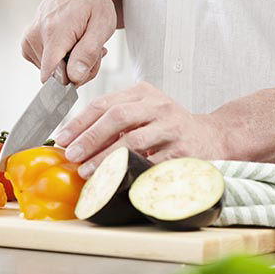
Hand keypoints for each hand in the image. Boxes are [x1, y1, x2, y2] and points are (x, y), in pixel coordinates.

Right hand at [21, 0, 115, 85]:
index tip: (87, 66)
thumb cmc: (93, 2)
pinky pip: (44, 64)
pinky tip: (70, 45)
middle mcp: (35, 36)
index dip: (72, 80)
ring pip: (50, 72)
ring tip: (81, 44)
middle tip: (92, 51)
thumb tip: (73, 78)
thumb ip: (88, 53)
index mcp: (53, 33)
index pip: (51, 77)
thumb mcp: (102, 26)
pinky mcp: (27, 42)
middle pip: (55, 77)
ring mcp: (28, 39)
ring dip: (70, 64)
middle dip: (77, 71)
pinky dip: (60, 59)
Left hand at [55, 82, 224, 177]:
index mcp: (143, 93)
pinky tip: (116, 180)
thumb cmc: (168, 126)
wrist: (213, 136)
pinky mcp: (183, 151)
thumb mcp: (143, 112)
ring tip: (87, 171)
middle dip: (89, 138)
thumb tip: (73, 140)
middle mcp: (158, 106)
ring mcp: (172, 128)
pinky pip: (152, 163)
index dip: (79, 122)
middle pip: (117, 118)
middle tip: (71, 155)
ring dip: (105, 158)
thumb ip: (114, 119)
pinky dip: (131, 172)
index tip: (62, 139)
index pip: (104, 104)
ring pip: (133, 141)